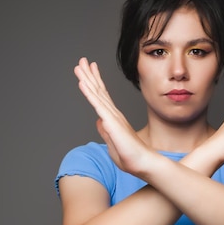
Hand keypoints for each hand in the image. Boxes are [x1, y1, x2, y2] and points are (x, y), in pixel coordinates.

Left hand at [74, 57, 154, 174]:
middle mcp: (113, 114)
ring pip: (96, 93)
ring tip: (79, 65)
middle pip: (99, 90)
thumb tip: (99, 122)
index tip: (89, 71)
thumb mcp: (112, 144)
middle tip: (82, 61)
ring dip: (87, 78)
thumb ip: (105, 131)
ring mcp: (112, 116)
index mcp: (113, 119)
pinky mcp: (111, 122)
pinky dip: (89, 92)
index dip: (95, 83)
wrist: (143, 163)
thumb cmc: (131, 157)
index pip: (102, 97)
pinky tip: (82, 82)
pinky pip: (97, 104)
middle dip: (90, 75)